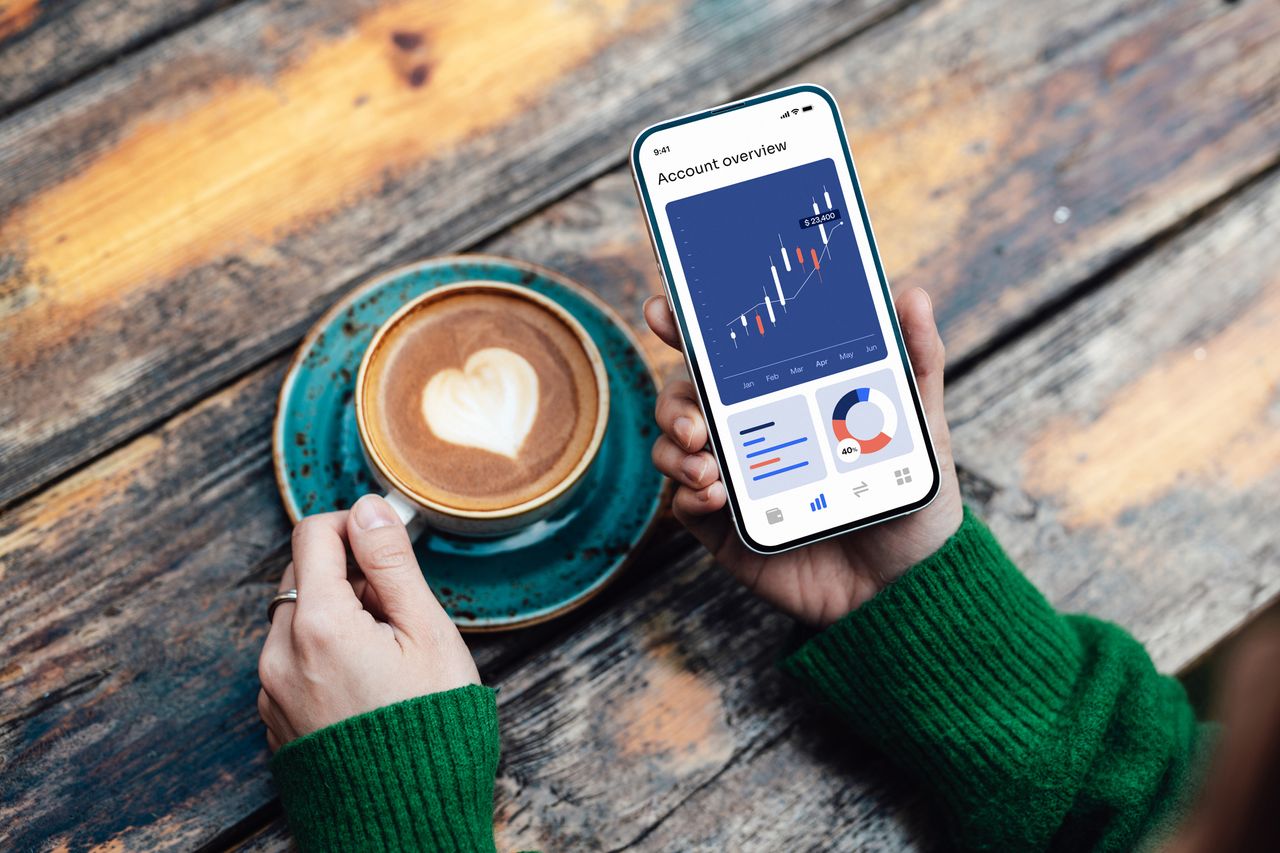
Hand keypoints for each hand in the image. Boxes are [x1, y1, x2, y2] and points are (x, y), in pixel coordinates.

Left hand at [257, 494, 479, 750]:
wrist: (408, 817)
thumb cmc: (430, 724)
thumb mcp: (427, 633)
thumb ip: (392, 564)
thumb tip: (369, 508)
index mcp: (318, 623)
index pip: (314, 534)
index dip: (354, 525)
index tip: (387, 542)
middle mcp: (280, 653)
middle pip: (301, 575)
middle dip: (347, 576)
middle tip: (398, 612)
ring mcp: (271, 690)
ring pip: (295, 619)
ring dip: (334, 615)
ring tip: (386, 654)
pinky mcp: (275, 719)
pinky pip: (291, 661)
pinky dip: (322, 654)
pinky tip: (365, 684)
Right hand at [645, 287, 962, 626]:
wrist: (907, 586)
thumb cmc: (910, 502)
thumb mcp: (921, 425)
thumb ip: (917, 361)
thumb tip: (912, 295)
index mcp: (783, 400)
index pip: (727, 357)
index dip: (687, 329)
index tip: (663, 311)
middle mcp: (749, 434)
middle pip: (684, 397)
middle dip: (674, 399)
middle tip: (696, 418)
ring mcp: (734, 481)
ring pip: (673, 446)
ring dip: (675, 445)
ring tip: (708, 461)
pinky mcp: (725, 530)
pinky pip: (683, 505)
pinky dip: (688, 494)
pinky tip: (716, 494)